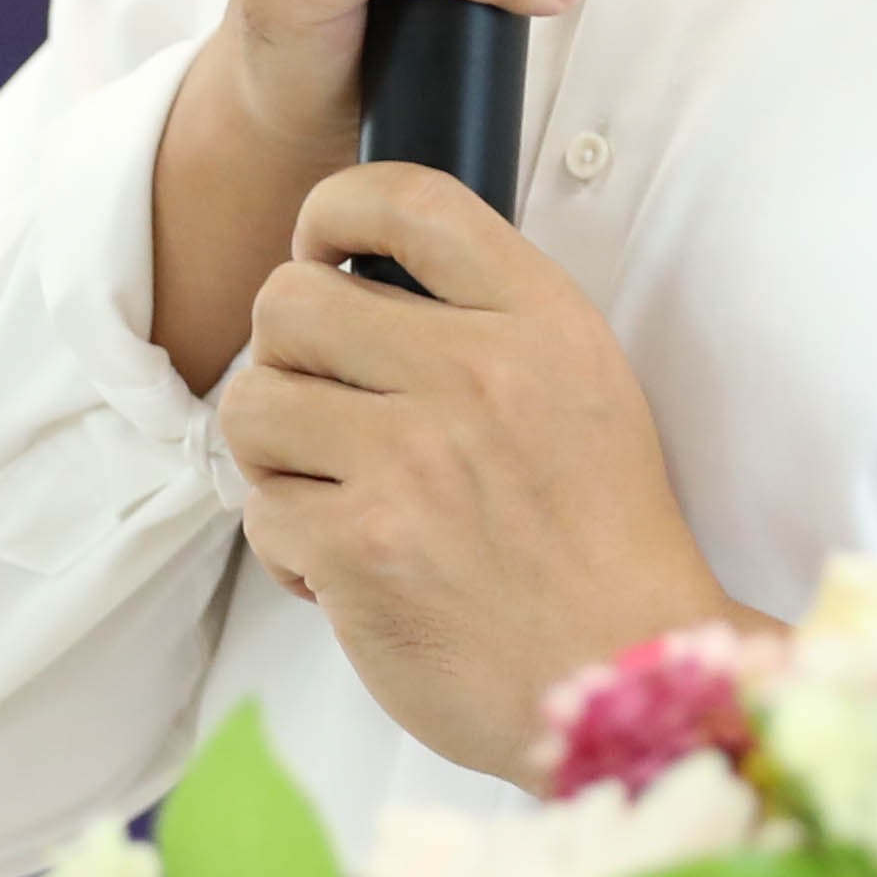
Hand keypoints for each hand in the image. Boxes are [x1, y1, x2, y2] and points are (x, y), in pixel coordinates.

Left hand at [224, 163, 762, 782]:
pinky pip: (260, 509)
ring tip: (331, 488)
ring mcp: (413, 460)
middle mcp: (477, 374)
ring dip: (275, 450)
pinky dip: (290, 545)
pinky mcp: (360, 548)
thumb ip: (494, 324)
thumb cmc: (602, 544)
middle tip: (324, 405)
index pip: (408, 201)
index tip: (321, 249)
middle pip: (289, 299)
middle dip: (287, 354)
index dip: (334, 209)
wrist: (623, 676)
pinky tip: (348, 568)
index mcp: (543, 323)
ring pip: (252, 401)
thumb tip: (364, 279)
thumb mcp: (588, 391)